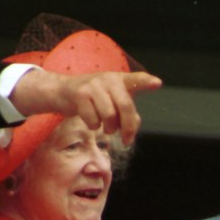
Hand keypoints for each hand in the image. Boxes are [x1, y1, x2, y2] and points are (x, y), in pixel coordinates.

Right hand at [9, 69, 161, 144]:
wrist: (63, 92)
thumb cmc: (95, 99)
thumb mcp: (112, 102)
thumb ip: (127, 114)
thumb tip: (130, 131)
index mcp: (120, 80)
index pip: (136, 80)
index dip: (146, 82)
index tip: (157, 84)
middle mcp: (108, 79)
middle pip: (125, 106)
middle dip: (128, 127)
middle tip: (126, 140)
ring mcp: (93, 85)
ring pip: (109, 116)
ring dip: (108, 128)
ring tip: (104, 126)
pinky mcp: (79, 94)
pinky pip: (93, 120)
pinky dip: (93, 126)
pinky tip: (90, 120)